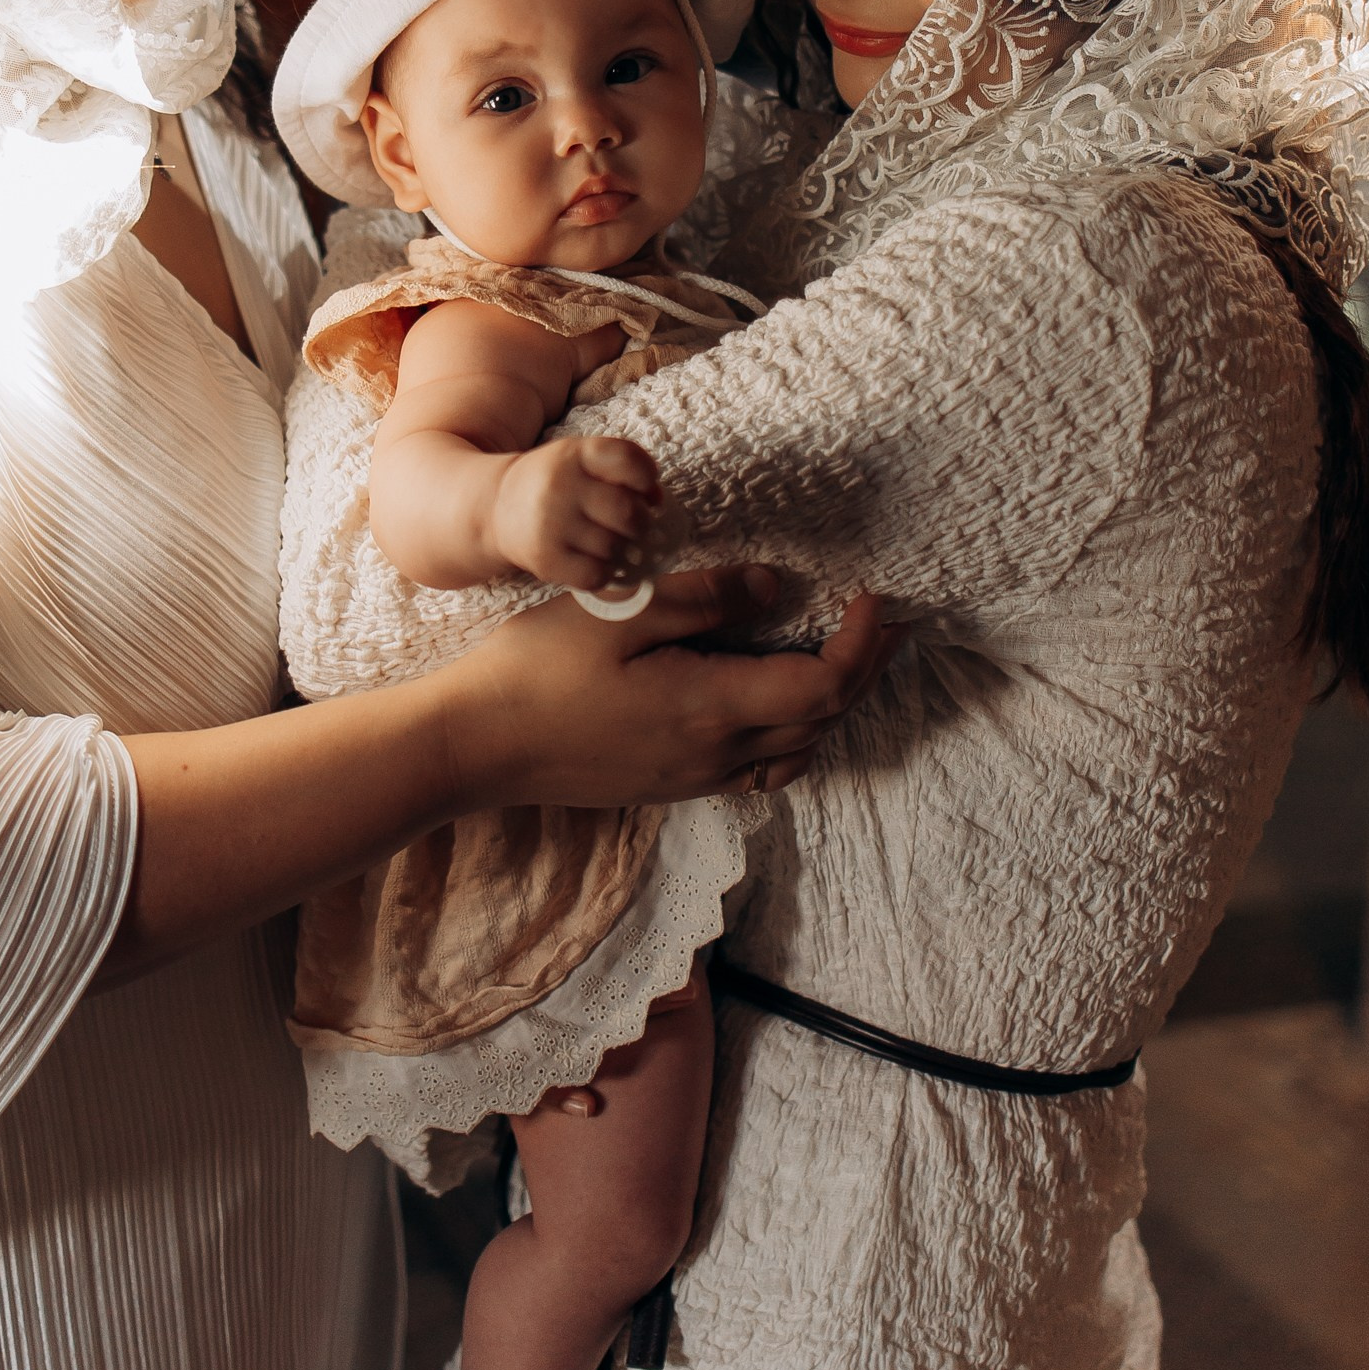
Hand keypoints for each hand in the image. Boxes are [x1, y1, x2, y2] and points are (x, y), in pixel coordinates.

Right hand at [444, 569, 899, 811]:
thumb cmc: (539, 670)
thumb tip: (777, 585)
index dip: (862, 645)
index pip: (822, 686)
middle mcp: (715, 755)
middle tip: (888, 623)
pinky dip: (794, 736)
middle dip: (865, 670)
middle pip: (822, 720)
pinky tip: (780, 703)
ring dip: (833, 705)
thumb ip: (706, 598)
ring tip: (848, 657)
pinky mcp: (673, 784)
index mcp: (710, 708)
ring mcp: (695, 777)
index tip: (873, 598)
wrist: (480, 745)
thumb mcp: (622, 613)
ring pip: (797, 751)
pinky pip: (761, 769)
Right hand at [488, 436, 659, 589]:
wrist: (495, 508)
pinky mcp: (545, 559)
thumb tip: (658, 500)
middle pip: (627, 512)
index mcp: (575, 453)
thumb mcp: (581, 458)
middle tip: (631, 525)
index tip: (645, 490)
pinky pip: (596, 575)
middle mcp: (560, 486)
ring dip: (621, 549)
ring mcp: (550, 524)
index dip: (647, 478)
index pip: (628, 460)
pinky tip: (596, 561)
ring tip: (608, 541)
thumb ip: (622, 468)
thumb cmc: (554, 483)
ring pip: (614, 547)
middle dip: (640, 522)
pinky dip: (605, 573)